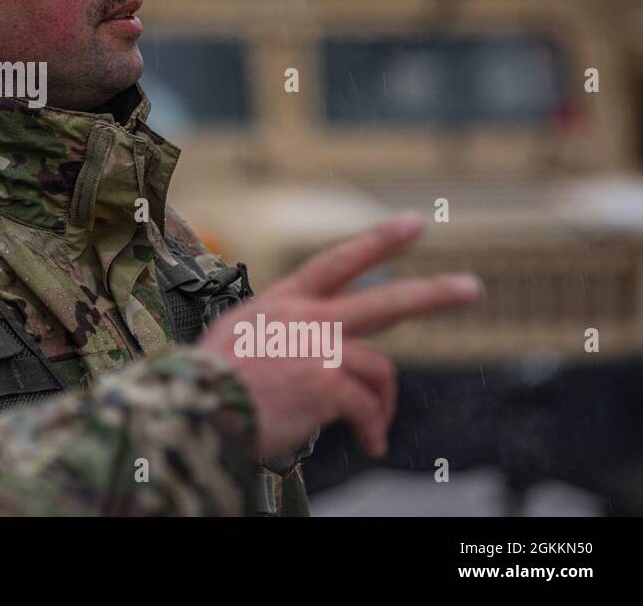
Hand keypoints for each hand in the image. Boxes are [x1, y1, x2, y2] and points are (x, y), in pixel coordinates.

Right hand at [198, 213, 480, 459]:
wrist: (196, 405)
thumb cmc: (208, 379)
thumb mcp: (238, 336)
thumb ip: (277, 334)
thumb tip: (301, 353)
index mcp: (282, 302)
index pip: (336, 261)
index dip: (378, 242)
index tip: (413, 224)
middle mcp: (306, 318)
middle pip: (384, 300)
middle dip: (433, 294)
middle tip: (471, 288)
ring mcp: (319, 349)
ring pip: (379, 368)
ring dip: (383, 404)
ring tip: (374, 430)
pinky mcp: (326, 384)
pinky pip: (366, 407)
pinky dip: (371, 428)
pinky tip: (366, 444)